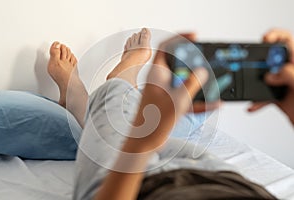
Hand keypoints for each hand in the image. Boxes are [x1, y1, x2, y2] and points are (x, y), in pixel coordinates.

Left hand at [127, 33, 218, 151]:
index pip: (166, 46)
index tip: (195, 36)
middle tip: (205, 67)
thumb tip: (202, 70)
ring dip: (197, 82)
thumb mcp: (179, 99)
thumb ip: (192, 83)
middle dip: (193, 63)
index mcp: (157, 73)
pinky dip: (198, 100)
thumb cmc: (155, 121)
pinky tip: (213, 105)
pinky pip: (186, 97)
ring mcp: (164, 91)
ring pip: (184, 80)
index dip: (180, 38)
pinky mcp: (168, 103)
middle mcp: (159, 80)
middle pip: (178, 63)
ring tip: (213, 85)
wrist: (145, 142)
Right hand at [248, 29, 293, 123]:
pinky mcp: (277, 96)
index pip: (288, 41)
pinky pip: (262, 95)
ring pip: (263, 77)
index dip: (276, 36)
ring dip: (255, 83)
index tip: (265, 40)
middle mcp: (291, 71)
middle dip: (260, 62)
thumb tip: (272, 74)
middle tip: (260, 70)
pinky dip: (255, 100)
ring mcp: (283, 83)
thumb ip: (289, 75)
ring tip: (254, 87)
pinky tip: (253, 104)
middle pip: (271, 59)